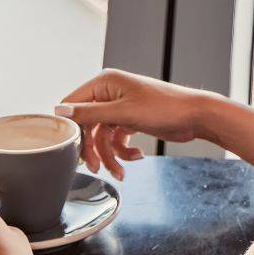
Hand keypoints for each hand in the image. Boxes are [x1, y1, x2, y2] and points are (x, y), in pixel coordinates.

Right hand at [55, 69, 216, 178]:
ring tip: (120, 171)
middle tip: (96, 167)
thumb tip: (58, 110)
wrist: (195, 116)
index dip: (71, 128)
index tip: (71, 149)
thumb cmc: (164, 107)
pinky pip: (116, 140)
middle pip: (86, 126)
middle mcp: (109, 93)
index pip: (72, 105)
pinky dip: (123, 152)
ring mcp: (120, 107)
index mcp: (104, 83)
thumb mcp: (123, 113)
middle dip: (92, 149)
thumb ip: (89, 114)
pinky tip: (136, 156)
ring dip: (109, 156)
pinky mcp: (130, 120)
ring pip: (101, 137)